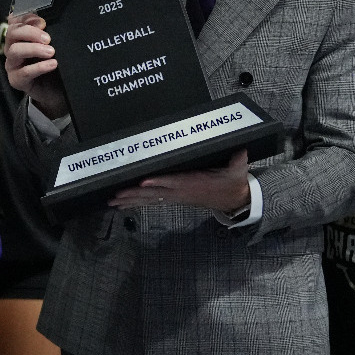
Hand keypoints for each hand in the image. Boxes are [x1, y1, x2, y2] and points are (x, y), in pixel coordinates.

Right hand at [4, 13, 68, 118]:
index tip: (43, 22)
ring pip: (14, 51)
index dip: (26, 18)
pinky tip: (52, 64)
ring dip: (33, 49)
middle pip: (12, 33)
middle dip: (30, 32)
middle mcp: (12, 48)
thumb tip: (45, 21)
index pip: (15, 21)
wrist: (57, 91)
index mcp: (19, 37)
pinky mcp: (16, 80)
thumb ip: (47, 33)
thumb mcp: (53, 45)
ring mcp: (12, 65)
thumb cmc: (53, 64)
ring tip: (51, 52)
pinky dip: (39, 67)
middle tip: (48, 38)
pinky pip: (24, 72)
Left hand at [108, 149, 250, 214]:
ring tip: (113, 202)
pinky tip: (124, 204)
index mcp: (193, 183)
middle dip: (134, 194)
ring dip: (131, 200)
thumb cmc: (232, 182)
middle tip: (115, 196)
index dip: (158, 183)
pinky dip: (137, 202)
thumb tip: (241, 150)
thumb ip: (238, 160)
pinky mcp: (174, 198)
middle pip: (154, 193)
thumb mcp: (238, 171)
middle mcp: (181, 192)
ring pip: (150, 199)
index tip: (143, 183)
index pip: (173, 182)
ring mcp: (176, 196)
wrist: (233, 199)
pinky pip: (153, 201)